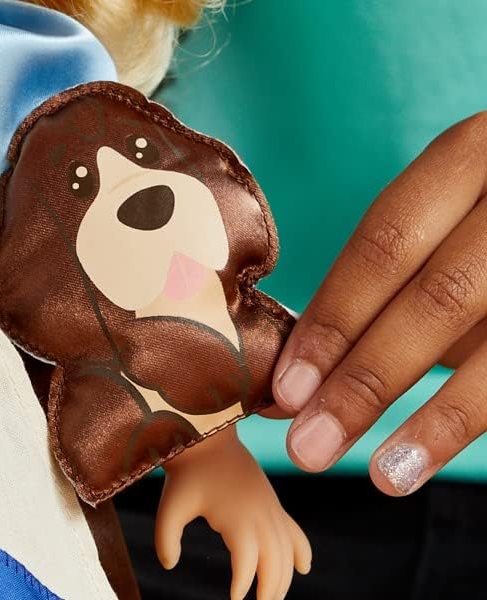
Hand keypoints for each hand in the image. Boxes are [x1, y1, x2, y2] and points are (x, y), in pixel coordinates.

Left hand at [155, 426, 310, 599]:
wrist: (207, 437)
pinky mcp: (271, 502)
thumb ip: (165, 538)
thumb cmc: (187, 473)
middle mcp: (260, 512)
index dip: (243, 584)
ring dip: (283, 578)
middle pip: (276, 562)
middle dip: (269, 591)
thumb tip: (170, 565)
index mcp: (238, 515)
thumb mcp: (170, 505)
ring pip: (287, 551)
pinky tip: (304, 568)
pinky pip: (294, 531)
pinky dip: (301, 551)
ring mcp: (270, 507)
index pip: (248, 561)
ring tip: (270, 598)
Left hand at [270, 113, 486, 495]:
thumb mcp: (436, 235)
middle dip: (365, 379)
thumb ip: (375, 297)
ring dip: (428, 419)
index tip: (287, 389)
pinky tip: (425, 460)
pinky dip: (471, 419)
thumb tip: (294, 385)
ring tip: (377, 476)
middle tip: (308, 446)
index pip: (384, 243)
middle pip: (434, 296)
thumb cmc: (477, 227)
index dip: (333, 319)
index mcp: (467, 158)